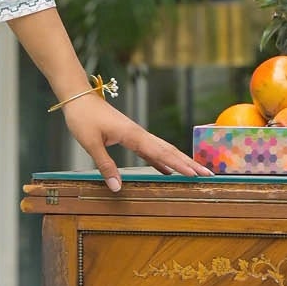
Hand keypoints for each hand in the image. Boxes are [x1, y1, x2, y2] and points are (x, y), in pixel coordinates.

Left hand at [60, 95, 213, 191]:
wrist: (78, 98)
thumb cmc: (83, 117)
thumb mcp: (90, 143)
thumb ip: (105, 165)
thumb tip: (117, 188)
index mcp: (133, 135)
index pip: (161, 152)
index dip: (179, 165)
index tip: (195, 174)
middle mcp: (139, 134)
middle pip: (169, 150)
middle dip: (189, 163)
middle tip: (208, 175)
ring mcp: (136, 135)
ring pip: (162, 150)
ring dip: (179, 161)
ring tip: (195, 173)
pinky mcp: (130, 136)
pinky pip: (150, 151)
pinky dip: (161, 161)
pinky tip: (167, 171)